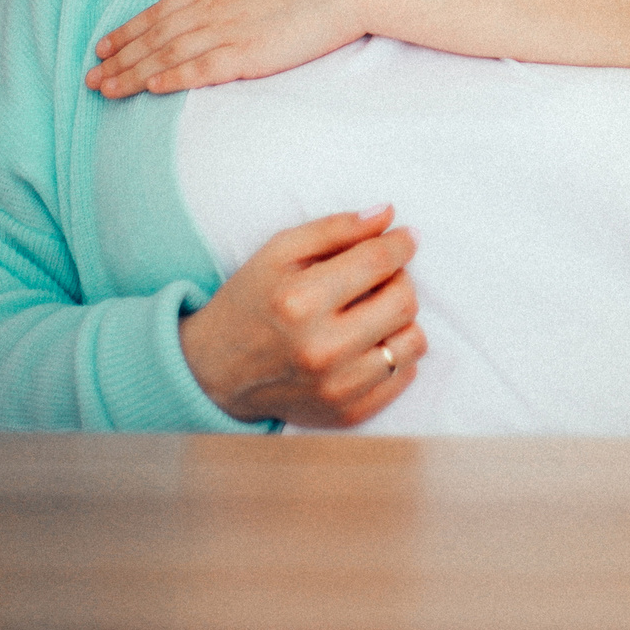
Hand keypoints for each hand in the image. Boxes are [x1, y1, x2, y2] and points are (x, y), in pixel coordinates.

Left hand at [88, 0, 373, 97]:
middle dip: (119, 57)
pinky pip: (199, 69)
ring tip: (106, 90)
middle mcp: (211, 6)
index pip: (158, 12)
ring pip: (167, 54)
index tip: (103, 46)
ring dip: (133, 73)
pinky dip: (170, 78)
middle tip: (90, 77)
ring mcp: (226, 29)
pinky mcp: (246, 53)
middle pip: (153, 36)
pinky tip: (149, 89)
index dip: (127, 30)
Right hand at [179, 207, 425, 428]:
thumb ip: (335, 228)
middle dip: (401, 279)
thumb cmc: (251, 301)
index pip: (378, 262)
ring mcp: (335, 388)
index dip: (401, 243)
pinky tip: (370, 342)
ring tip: (377, 311)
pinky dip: (396, 353)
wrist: (216, 371)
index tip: (406, 237)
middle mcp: (321, 349)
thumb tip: (388, 215)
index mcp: (300, 301)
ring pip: (413, 342)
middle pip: (403, 302)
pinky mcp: (346, 413)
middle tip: (383, 276)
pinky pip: (403, 376)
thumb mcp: (279, 252)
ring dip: (403, 319)